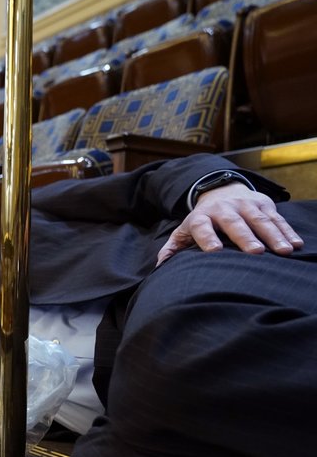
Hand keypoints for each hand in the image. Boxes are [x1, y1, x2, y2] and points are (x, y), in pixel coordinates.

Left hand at [157, 183, 303, 265]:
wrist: (221, 191)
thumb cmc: (202, 220)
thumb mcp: (184, 231)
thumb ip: (173, 247)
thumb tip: (159, 266)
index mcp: (201, 218)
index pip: (202, 227)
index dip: (207, 238)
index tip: (214, 252)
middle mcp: (224, 209)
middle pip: (235, 223)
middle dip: (245, 237)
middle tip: (255, 252)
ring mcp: (245, 205)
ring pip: (260, 220)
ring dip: (273, 235)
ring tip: (283, 252)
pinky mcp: (263, 203)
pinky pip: (277, 218)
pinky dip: (287, 231)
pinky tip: (296, 244)